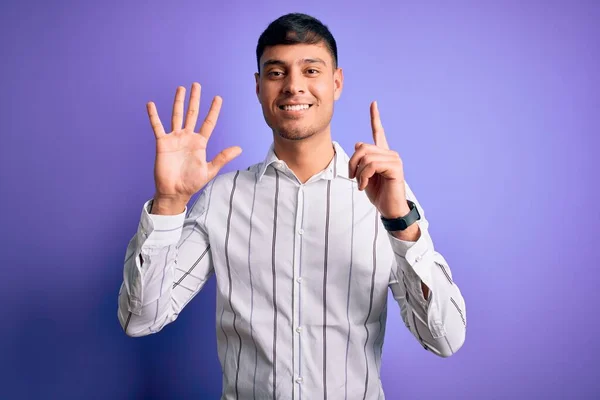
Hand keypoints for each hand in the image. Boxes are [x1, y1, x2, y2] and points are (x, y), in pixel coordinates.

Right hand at [147, 82, 241, 204]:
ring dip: (178, 102)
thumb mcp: (210, 170)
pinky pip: (157, 126)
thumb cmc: (192, 183)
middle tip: (197, 85)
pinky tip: (151, 104)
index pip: (208, 122)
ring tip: (181, 88)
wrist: (175, 191)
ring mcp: (175, 138)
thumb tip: (239, 148)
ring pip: (177, 116)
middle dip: (195, 100)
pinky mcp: (162, 143)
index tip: (218, 98)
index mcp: (200, 143)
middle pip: (192, 114)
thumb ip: (222, 157)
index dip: (213, 110)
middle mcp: (188, 137)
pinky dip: (153, 115)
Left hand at [348, 101, 408, 218]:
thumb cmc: (378, 194)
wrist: (389, 209)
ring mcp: (394, 160)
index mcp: (382, 154)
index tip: (373, 103)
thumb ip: (361, 160)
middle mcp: (389, 154)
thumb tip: (358, 143)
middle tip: (352, 176)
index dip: (375, 118)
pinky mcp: (395, 167)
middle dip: (352, 162)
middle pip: (362, 147)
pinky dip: (363, 176)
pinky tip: (364, 185)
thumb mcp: (364, 175)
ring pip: (366, 157)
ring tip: (360, 183)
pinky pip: (371, 165)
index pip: (378, 132)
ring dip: (358, 173)